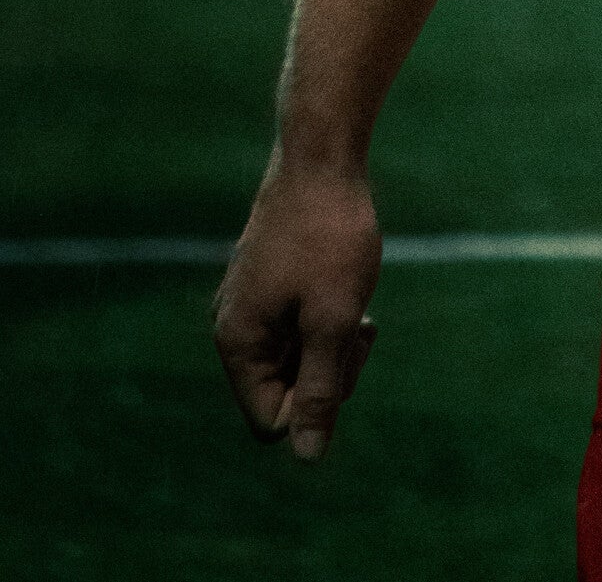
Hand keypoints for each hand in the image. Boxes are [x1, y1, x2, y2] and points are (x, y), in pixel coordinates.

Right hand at [213, 156, 381, 460]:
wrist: (322, 156)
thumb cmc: (330, 237)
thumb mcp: (332, 320)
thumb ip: (317, 390)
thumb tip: (306, 458)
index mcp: (237, 343)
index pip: (270, 420)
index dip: (315, 401)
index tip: (342, 351)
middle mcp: (232, 327)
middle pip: (281, 391)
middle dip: (327, 370)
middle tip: (357, 324)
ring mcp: (248, 302)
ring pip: (293, 357)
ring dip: (330, 342)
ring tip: (354, 301)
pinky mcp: (267, 282)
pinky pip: (295, 327)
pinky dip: (324, 317)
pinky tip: (345, 286)